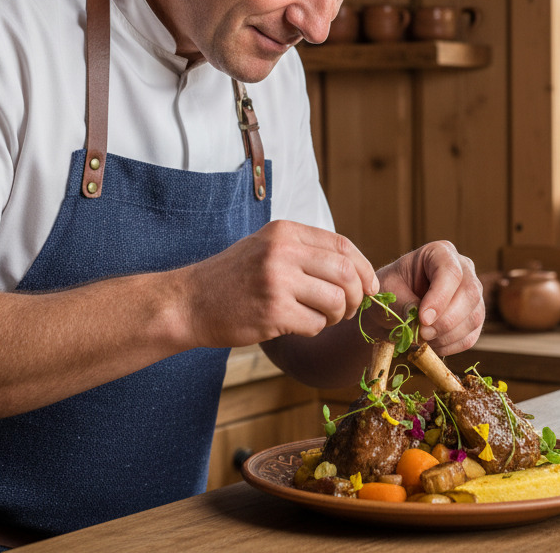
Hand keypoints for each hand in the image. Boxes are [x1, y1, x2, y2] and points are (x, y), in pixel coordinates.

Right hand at [179, 220, 378, 348]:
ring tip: (320, 317)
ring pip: (336, 301)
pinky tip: (296, 325)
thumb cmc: (233, 278)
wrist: (189, 302)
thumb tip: (357, 269)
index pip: (342, 245)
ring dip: (337, 316)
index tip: (369, 286)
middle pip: (346, 273)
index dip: (364, 268)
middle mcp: (283, 251)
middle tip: (349, 309)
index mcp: (285, 231)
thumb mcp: (267, 247)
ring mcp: (277, 281)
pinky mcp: (273, 312)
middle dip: (357, 296)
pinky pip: (315, 324)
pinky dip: (314, 329)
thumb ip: (306, 251)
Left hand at [369, 241, 482, 356]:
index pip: (451, 272)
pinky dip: (451, 345)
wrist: (393, 308)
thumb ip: (403, 303)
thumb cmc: (390, 291)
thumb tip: (425, 320)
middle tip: (422, 333)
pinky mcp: (474, 317)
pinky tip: (432, 343)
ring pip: (474, 317)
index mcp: (439, 252)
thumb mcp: (388, 291)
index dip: (440, 297)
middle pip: (470, 293)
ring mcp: (472, 293)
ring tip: (423, 338)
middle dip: (446, 320)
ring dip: (447, 335)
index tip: (423, 319)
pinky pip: (471, 336)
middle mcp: (463, 269)